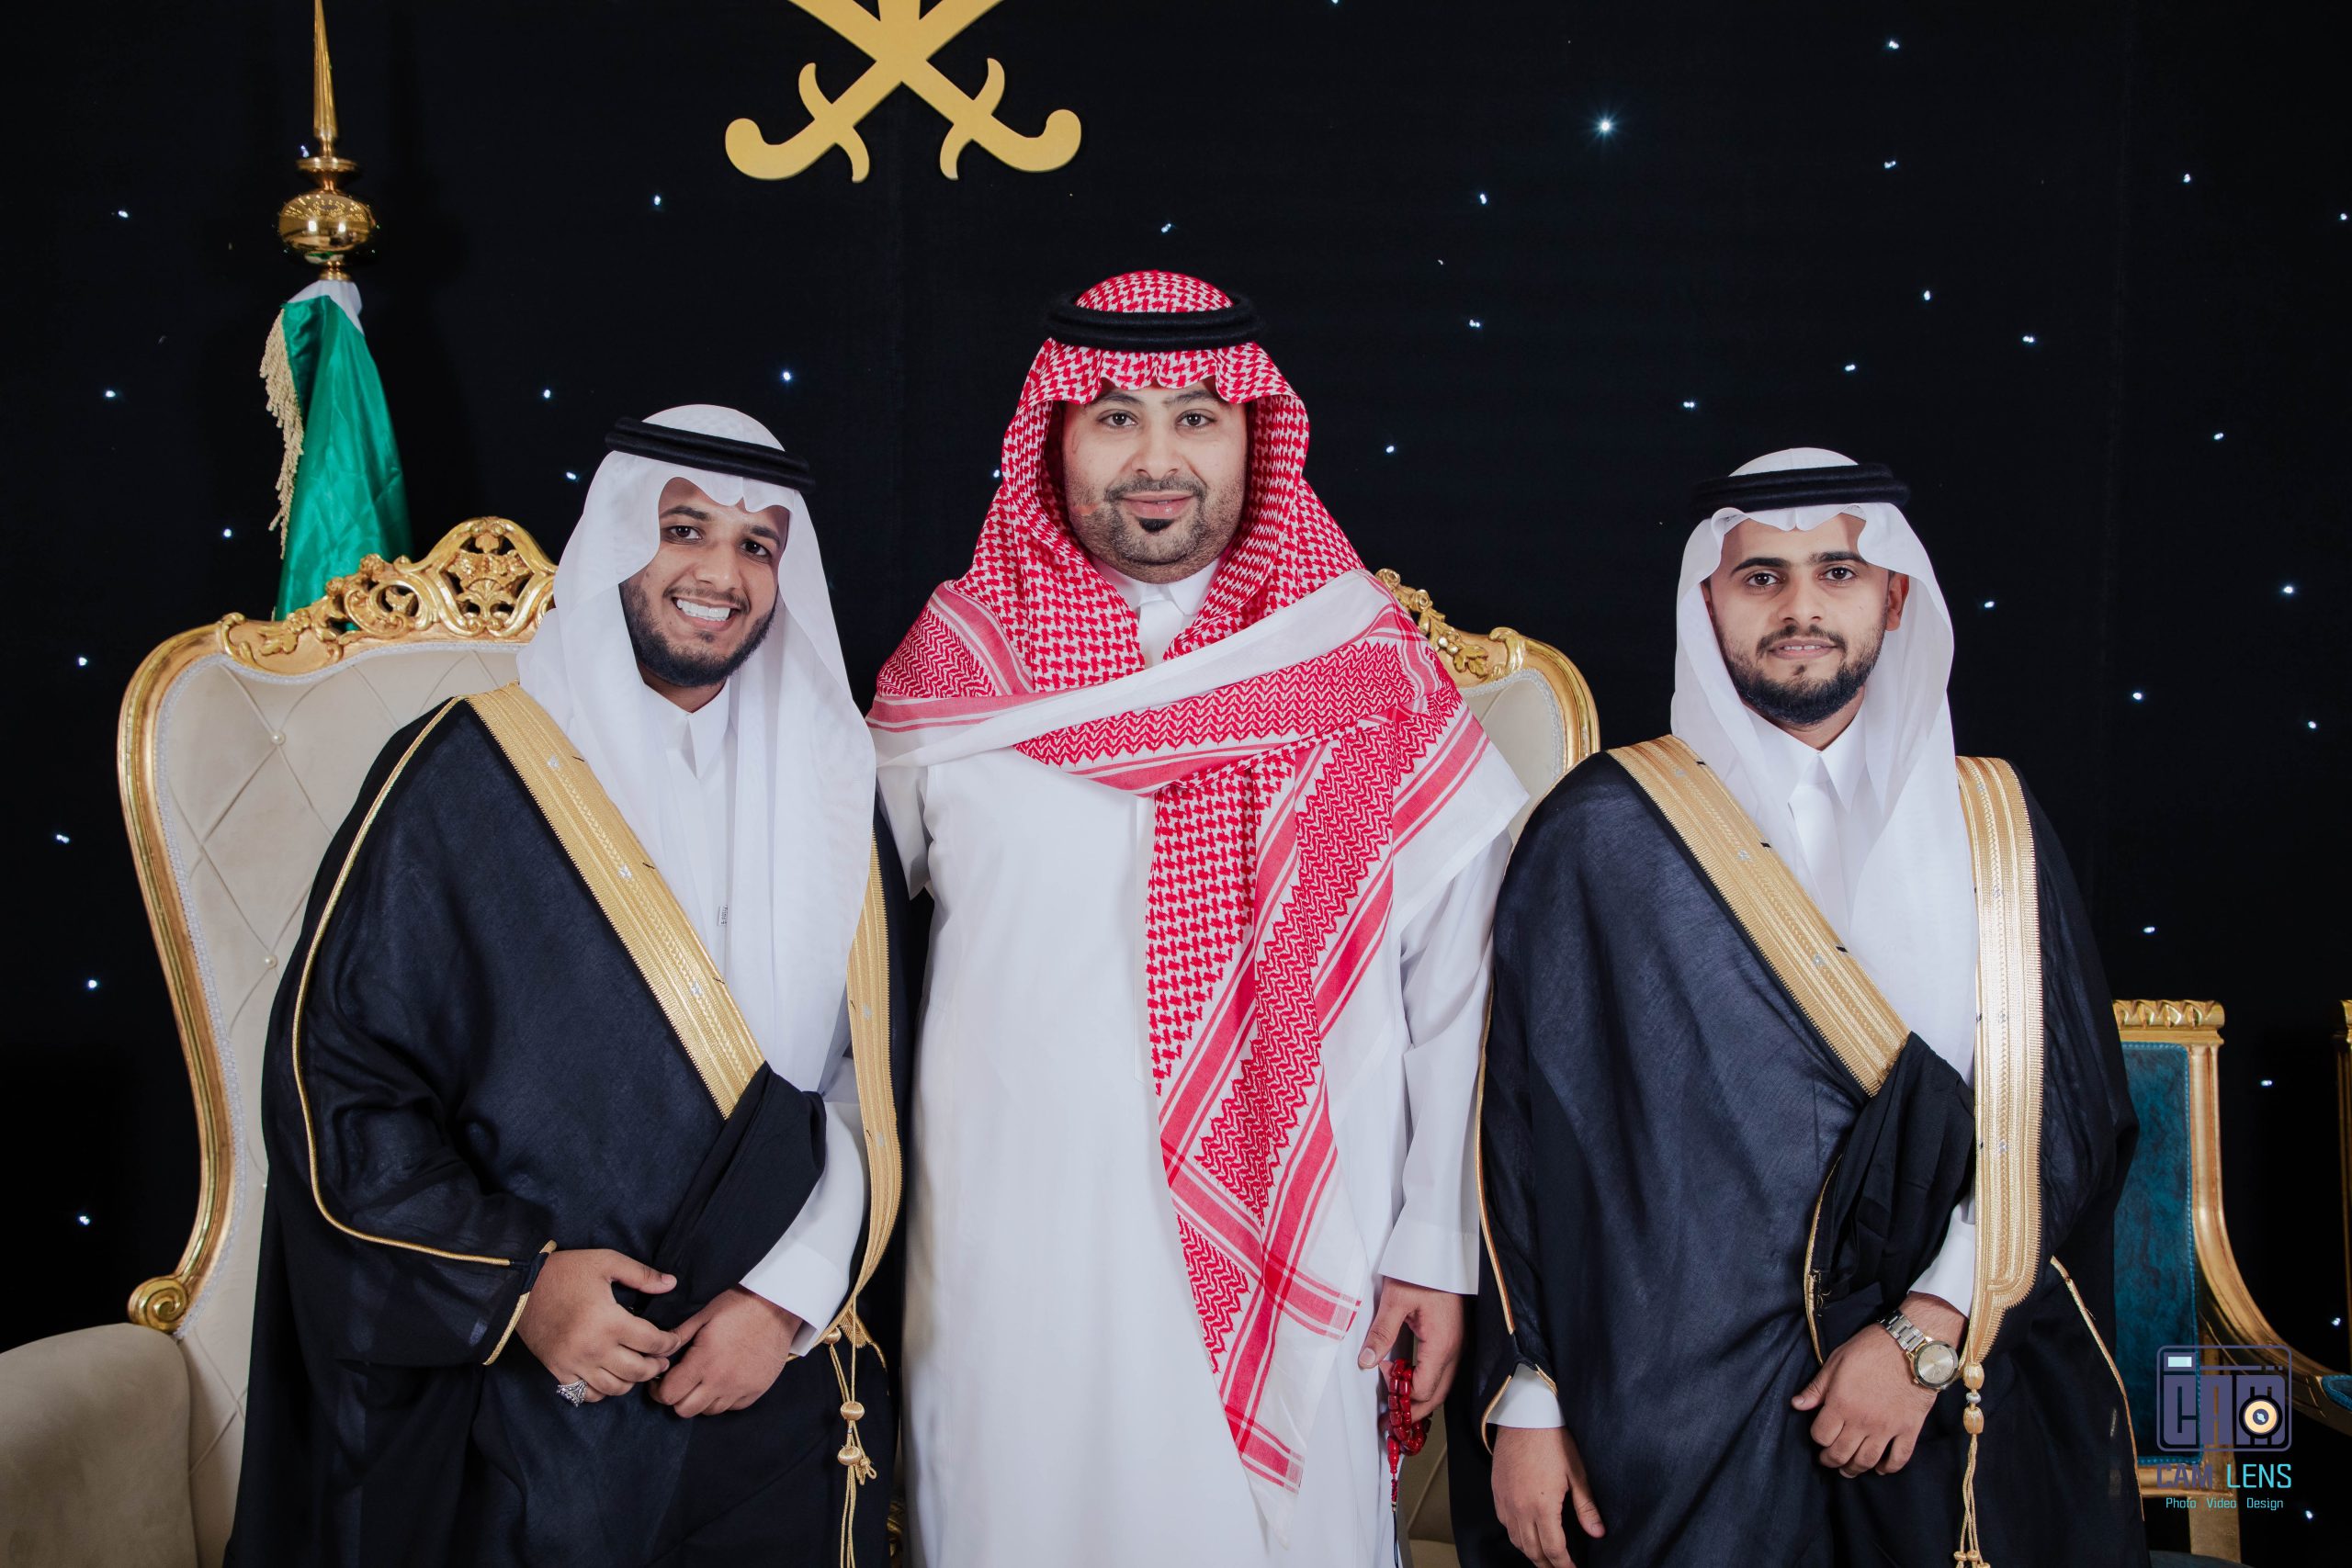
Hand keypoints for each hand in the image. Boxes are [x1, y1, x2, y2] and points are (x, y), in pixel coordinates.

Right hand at [516, 1249, 681, 1402]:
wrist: (521, 1287)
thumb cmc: (566, 1271)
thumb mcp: (606, 1262)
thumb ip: (641, 1275)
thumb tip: (671, 1283)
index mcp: (609, 1322)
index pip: (652, 1342)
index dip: (670, 1343)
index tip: (674, 1340)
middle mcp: (594, 1348)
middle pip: (637, 1371)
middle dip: (656, 1366)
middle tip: (662, 1358)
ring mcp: (575, 1363)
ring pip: (614, 1388)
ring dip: (632, 1381)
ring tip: (639, 1368)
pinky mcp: (558, 1371)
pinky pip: (587, 1394)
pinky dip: (603, 1391)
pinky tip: (610, 1377)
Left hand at [651, 1286, 804, 1417]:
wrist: (779, 1307)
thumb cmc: (739, 1306)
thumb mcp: (704, 1315)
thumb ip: (679, 1336)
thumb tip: (657, 1352)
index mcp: (704, 1361)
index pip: (669, 1395)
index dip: (658, 1390)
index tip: (660, 1380)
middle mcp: (721, 1381)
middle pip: (685, 1410)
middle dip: (676, 1398)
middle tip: (679, 1382)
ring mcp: (741, 1388)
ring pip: (708, 1411)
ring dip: (700, 1400)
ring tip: (703, 1380)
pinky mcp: (756, 1391)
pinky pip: (731, 1407)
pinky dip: (723, 1399)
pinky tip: (723, 1380)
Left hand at [1355, 1277, 1463, 1420]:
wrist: (1442, 1252)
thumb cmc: (1421, 1272)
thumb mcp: (1396, 1299)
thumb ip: (1382, 1332)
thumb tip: (1367, 1362)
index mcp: (1441, 1344)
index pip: (1422, 1388)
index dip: (1400, 1389)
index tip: (1382, 1373)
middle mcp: (1454, 1350)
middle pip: (1435, 1395)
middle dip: (1412, 1412)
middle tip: (1390, 1423)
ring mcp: (1457, 1346)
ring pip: (1442, 1386)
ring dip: (1420, 1401)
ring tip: (1399, 1410)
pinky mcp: (1454, 1339)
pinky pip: (1443, 1372)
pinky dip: (1427, 1385)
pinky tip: (1411, 1382)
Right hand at [1492, 1424, 1605, 1566]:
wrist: (1525, 1415)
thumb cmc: (1553, 1440)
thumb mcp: (1577, 1473)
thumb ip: (1586, 1507)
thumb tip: (1597, 1533)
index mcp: (1542, 1507)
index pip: (1554, 1549)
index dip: (1564, 1565)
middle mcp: (1520, 1508)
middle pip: (1532, 1550)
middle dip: (1547, 1565)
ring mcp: (1505, 1500)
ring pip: (1516, 1540)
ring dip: (1531, 1553)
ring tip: (1544, 1558)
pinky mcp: (1497, 1491)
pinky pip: (1504, 1523)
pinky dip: (1516, 1536)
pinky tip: (1525, 1535)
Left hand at [1791, 1293, 1964, 1475]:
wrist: (1912, 1346)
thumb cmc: (1870, 1349)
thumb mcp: (1836, 1362)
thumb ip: (1817, 1388)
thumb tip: (1796, 1405)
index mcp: (1841, 1404)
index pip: (1821, 1436)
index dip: (1817, 1439)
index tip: (1820, 1436)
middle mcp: (1862, 1421)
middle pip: (1841, 1454)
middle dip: (1831, 1460)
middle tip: (1829, 1460)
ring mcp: (1887, 1428)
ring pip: (1867, 1460)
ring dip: (1855, 1469)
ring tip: (1849, 1469)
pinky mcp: (1909, 1429)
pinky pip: (1899, 1457)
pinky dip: (1889, 1467)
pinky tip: (1881, 1468)